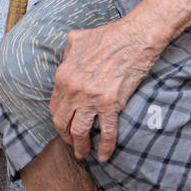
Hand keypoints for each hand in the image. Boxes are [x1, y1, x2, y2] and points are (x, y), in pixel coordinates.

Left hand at [49, 18, 159, 161]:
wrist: (135, 37)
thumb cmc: (109, 36)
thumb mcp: (77, 39)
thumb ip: (67, 54)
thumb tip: (65, 61)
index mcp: (63, 76)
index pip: (54, 106)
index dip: (58, 120)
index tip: (64, 126)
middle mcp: (74, 90)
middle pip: (62, 122)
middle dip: (65, 137)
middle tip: (71, 144)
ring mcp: (92, 99)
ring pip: (79, 132)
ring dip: (80, 147)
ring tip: (83, 154)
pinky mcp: (111, 104)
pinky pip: (106, 132)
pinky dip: (105, 147)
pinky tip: (104, 155)